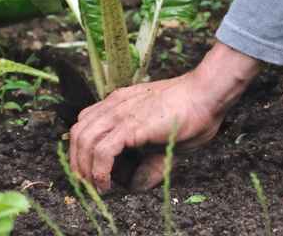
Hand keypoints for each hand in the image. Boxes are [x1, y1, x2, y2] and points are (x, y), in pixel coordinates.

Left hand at [69, 42, 258, 191]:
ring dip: (84, 168)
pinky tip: (107, 183)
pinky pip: (102, 150)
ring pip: (84, 140)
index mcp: (119, 102)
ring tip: (97, 187)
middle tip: (87, 184)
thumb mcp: (160, 134)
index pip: (85, 122)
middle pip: (78, 132)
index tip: (88, 168)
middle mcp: (115, 105)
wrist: (205, 94)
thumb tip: (137, 184)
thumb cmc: (190, 112)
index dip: (82, 147)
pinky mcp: (131, 126)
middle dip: (77, 161)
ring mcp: (121, 113)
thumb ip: (146, 155)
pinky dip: (99, 170)